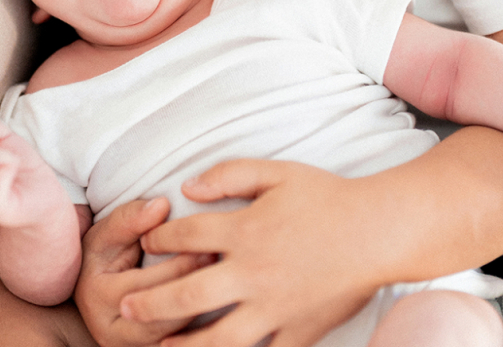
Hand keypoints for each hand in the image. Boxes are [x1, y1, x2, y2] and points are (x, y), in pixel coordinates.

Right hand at [75, 197, 213, 346]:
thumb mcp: (107, 231)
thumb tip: (162, 205)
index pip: (147, 285)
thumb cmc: (104, 254)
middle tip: (221, 264)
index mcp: (97, 297)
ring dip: (202, 311)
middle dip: (196, 289)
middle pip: (163, 318)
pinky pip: (180, 346)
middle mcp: (112, 331)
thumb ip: (131, 217)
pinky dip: (198, 329)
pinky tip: (217, 303)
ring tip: (224, 281)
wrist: (96, 288)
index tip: (208, 245)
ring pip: (174, 339)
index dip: (179, 265)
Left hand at [119, 160, 379, 346]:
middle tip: (124, 307)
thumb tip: (186, 188)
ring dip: (183, 346)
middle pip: (188, 294)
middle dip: (151, 302)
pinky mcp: (299, 331)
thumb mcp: (276, 172)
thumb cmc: (326, 197)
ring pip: (218, 339)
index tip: (146, 243)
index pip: (186, 236)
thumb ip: (228, 176)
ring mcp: (276, 308)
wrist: (378, 230)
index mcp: (245, 231)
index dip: (159, 239)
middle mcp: (253, 273)